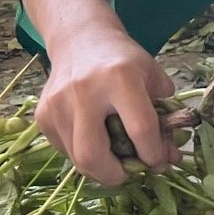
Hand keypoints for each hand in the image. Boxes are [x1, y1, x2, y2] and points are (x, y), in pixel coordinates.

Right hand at [35, 29, 180, 185]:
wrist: (81, 39)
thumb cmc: (123, 60)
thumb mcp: (152, 76)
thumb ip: (164, 115)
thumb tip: (170, 158)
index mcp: (120, 78)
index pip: (140, 129)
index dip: (153, 153)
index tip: (159, 163)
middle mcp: (85, 92)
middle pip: (93, 154)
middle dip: (114, 175)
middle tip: (127, 174)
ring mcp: (58, 104)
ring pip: (76, 157)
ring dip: (99, 168)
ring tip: (114, 162)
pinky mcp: (43, 114)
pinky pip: (64, 148)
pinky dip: (82, 154)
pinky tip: (96, 142)